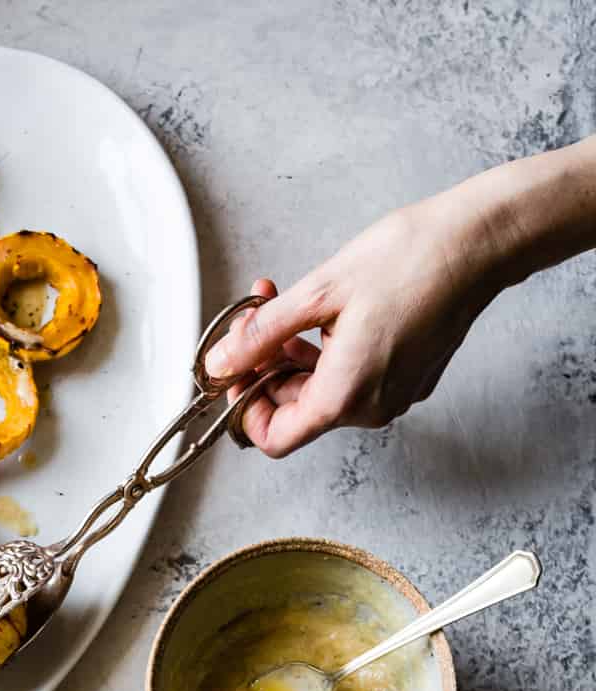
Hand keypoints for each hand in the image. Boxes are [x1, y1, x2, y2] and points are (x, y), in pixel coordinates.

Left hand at [206, 192, 508, 456]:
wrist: (479, 242)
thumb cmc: (413, 259)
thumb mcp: (319, 292)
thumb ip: (262, 334)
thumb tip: (222, 362)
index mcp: (346, 396)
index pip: (273, 438)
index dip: (245, 408)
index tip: (235, 370)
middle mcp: (372, 407)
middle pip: (296, 410)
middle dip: (267, 367)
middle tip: (255, 318)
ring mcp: (393, 393)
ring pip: (323, 390)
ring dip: (294, 354)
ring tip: (287, 303)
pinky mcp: (408, 375)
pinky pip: (353, 376)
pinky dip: (328, 350)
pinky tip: (327, 311)